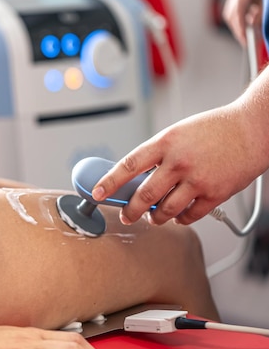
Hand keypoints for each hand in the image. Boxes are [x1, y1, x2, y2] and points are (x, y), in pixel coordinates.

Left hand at [92, 103, 263, 226]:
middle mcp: (179, 162)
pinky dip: (180, 219)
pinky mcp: (214, 194)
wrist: (251, 130)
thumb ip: (158, 155)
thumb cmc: (214, 129)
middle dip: (131, 210)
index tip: (96, 193)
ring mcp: (197, 180)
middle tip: (127, 215)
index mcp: (166, 142)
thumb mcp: (178, 133)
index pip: (129, 165)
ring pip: (165, 210)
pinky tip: (178, 215)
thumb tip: (136, 178)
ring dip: (155, 217)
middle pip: (145, 195)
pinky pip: (189, 216)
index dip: (109, 182)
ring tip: (153, 216)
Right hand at [222, 0, 261, 46]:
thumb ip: (262, 11)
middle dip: (238, 28)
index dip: (240, 26)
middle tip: (246, 41)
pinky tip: (252, 23)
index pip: (238, 7)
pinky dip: (246, 17)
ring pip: (233, 11)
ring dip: (241, 23)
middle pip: (231, 11)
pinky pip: (240, 7)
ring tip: (250, 35)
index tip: (244, 39)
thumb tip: (254, 26)